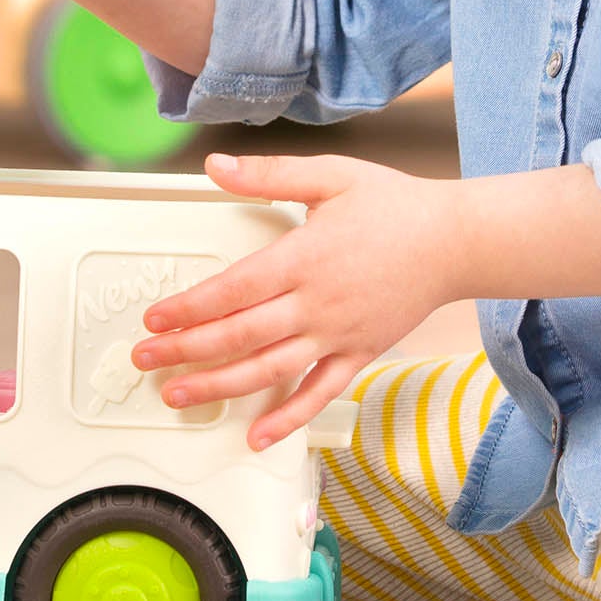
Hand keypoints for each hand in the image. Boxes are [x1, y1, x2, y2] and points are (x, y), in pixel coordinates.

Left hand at [132, 152, 466, 449]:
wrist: (456, 241)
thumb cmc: (395, 205)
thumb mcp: (331, 175)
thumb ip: (269, 174)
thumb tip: (214, 165)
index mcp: (304, 256)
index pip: (233, 290)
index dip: (189, 308)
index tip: (154, 318)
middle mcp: (317, 303)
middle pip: (240, 334)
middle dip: (186, 349)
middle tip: (144, 359)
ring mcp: (338, 335)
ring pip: (269, 370)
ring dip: (219, 386)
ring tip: (177, 396)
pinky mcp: (359, 354)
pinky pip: (318, 394)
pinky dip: (288, 419)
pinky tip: (257, 435)